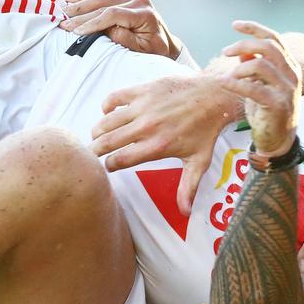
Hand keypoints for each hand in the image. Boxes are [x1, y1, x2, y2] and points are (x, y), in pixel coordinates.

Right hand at [59, 0, 182, 58]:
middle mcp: (137, 1)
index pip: (113, 14)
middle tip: (62, 23)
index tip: (77, 32)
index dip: (93, 22)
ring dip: (78, 4)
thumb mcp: (143, 51)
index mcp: (144, 13)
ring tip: (60, 10)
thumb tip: (107, 31)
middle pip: (103, 3)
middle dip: (81, 14)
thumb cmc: (155, 52)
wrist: (165, 45)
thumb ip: (126, 40)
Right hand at [92, 75, 241, 214]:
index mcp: (158, 146)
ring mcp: (144, 106)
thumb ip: (188, 187)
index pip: (122, 159)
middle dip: (95, 150)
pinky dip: (107, 106)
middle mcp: (148, 126)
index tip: (107, 167)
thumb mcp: (199, 161)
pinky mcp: (144, 90)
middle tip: (89, 154)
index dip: (110, 165)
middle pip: (109, 141)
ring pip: (108, 120)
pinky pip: (115, 98)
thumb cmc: (206, 131)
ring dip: (98, 130)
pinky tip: (107, 113)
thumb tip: (184, 212)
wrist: (214, 96)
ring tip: (95, 137)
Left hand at [218, 20, 300, 159]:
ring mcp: (287, 90)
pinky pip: (254, 88)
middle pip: (268, 47)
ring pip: (261, 65)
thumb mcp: (261, 85)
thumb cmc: (267, 111)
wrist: (278, 141)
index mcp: (289, 66)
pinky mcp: (277, 105)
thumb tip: (241, 50)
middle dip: (243, 44)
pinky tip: (224, 83)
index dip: (253, 28)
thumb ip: (254, 66)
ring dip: (239, 68)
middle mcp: (292, 74)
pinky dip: (236, 84)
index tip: (234, 25)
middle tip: (225, 51)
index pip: (273, 38)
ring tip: (227, 76)